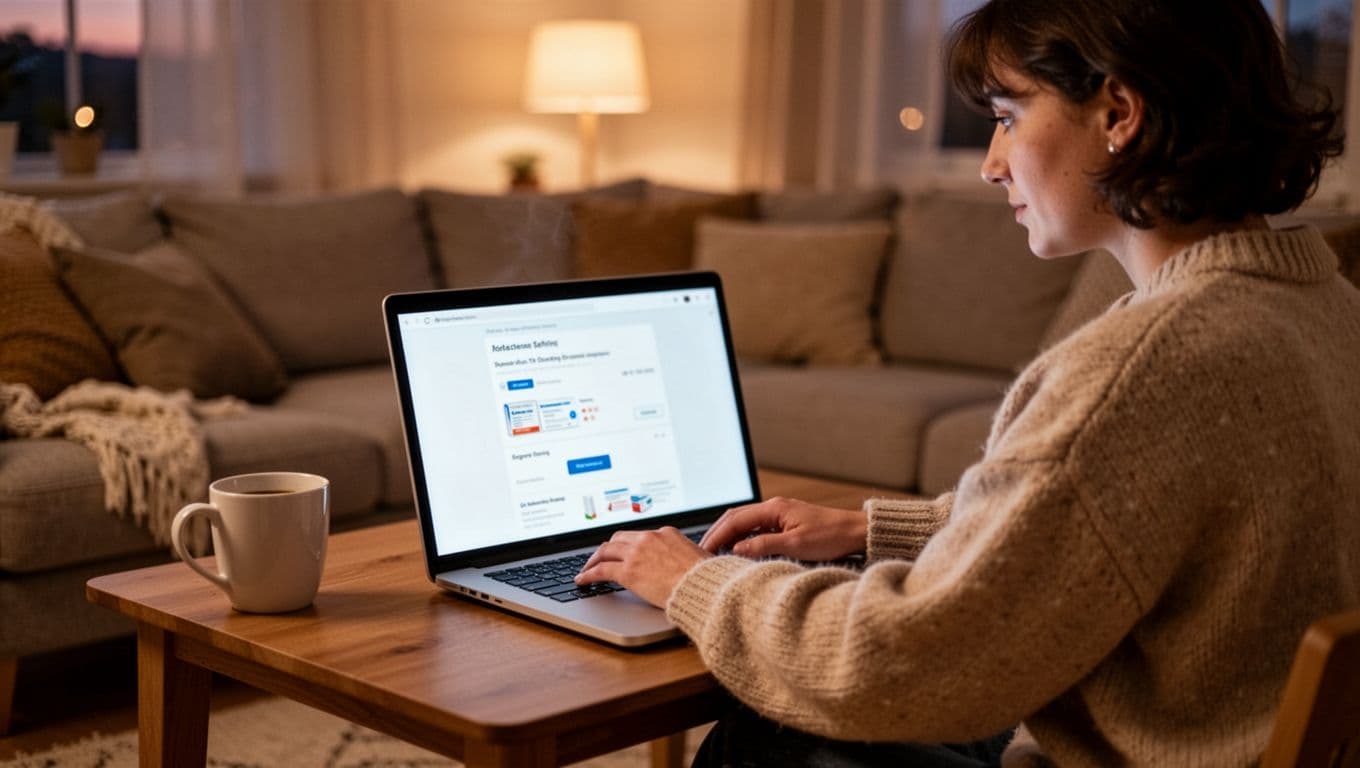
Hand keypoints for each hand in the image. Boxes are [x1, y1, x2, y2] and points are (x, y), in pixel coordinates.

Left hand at [575, 527, 708, 607]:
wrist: (704, 587)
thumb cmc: (706, 578)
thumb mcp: (697, 558)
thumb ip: (684, 557)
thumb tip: (684, 565)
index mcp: (666, 533)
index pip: (639, 536)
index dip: (627, 545)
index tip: (622, 552)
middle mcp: (649, 538)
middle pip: (618, 539)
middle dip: (607, 548)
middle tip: (599, 558)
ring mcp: (636, 553)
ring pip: (605, 551)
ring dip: (594, 560)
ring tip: (587, 569)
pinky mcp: (628, 571)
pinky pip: (601, 570)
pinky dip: (588, 574)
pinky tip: (583, 581)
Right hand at [699, 497, 866, 561]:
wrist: (856, 533)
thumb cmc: (831, 537)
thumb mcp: (795, 544)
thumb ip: (763, 545)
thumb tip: (736, 549)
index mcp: (774, 508)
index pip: (734, 520)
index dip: (716, 535)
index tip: (703, 551)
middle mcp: (774, 508)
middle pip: (735, 518)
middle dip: (718, 534)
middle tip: (703, 553)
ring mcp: (779, 515)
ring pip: (745, 524)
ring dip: (729, 537)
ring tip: (716, 554)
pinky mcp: (786, 524)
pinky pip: (757, 529)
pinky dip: (743, 539)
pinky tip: (739, 552)